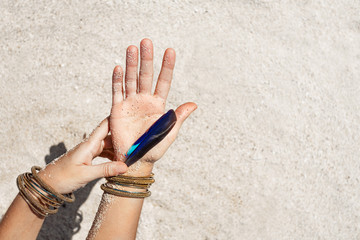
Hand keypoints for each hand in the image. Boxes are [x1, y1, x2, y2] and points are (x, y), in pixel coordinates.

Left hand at [38, 117, 127, 193]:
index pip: (105, 126)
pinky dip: (112, 157)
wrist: (47, 185)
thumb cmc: (63, 177)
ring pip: (108, 146)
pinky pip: (104, 154)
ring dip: (118, 149)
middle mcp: (90, 145)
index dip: (116, 119)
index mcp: (88, 145)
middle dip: (122, 137)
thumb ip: (105, 169)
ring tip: (132, 153)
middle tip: (138, 140)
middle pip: (110, 137)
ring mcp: (89, 152)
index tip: (130, 114)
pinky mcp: (88, 158)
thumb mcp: (85, 174)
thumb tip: (125, 166)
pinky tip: (119, 162)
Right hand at [110, 38, 196, 175]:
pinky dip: (117, 80)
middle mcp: (144, 100)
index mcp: (158, 105)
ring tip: (132, 48)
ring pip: (131, 79)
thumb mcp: (169, 132)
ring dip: (130, 64)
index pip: (163, 81)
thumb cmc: (154, 148)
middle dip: (146, 59)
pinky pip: (117, 92)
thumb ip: (178, 117)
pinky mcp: (117, 109)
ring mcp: (130, 103)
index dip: (167, 66)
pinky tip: (118, 67)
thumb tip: (194, 104)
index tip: (170, 51)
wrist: (135, 160)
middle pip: (146, 75)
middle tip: (146, 41)